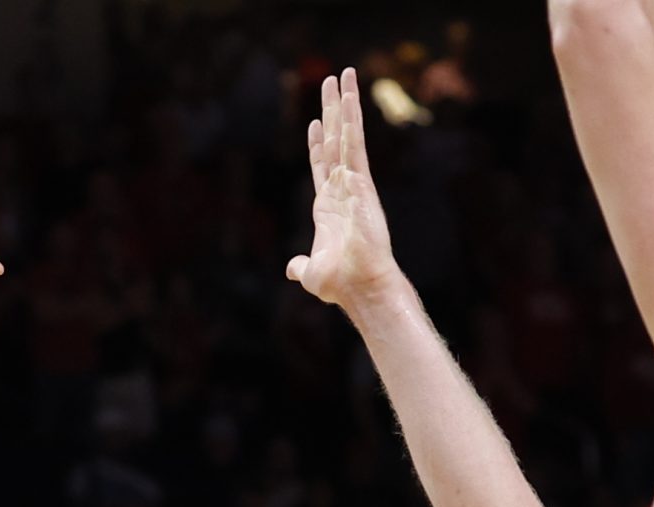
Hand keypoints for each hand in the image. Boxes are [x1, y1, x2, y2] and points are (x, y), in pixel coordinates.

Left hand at [286, 68, 398, 311]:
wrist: (360, 286)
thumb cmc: (341, 283)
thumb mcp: (310, 273)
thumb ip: (300, 265)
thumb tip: (292, 267)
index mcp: (328, 207)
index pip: (322, 166)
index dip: (317, 144)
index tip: (315, 122)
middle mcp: (343, 189)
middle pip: (336, 140)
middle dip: (333, 110)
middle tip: (332, 80)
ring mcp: (353, 183)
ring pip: (348, 134)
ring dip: (345, 103)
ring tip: (343, 73)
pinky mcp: (361, 183)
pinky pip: (354, 146)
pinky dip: (351, 122)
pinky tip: (348, 99)